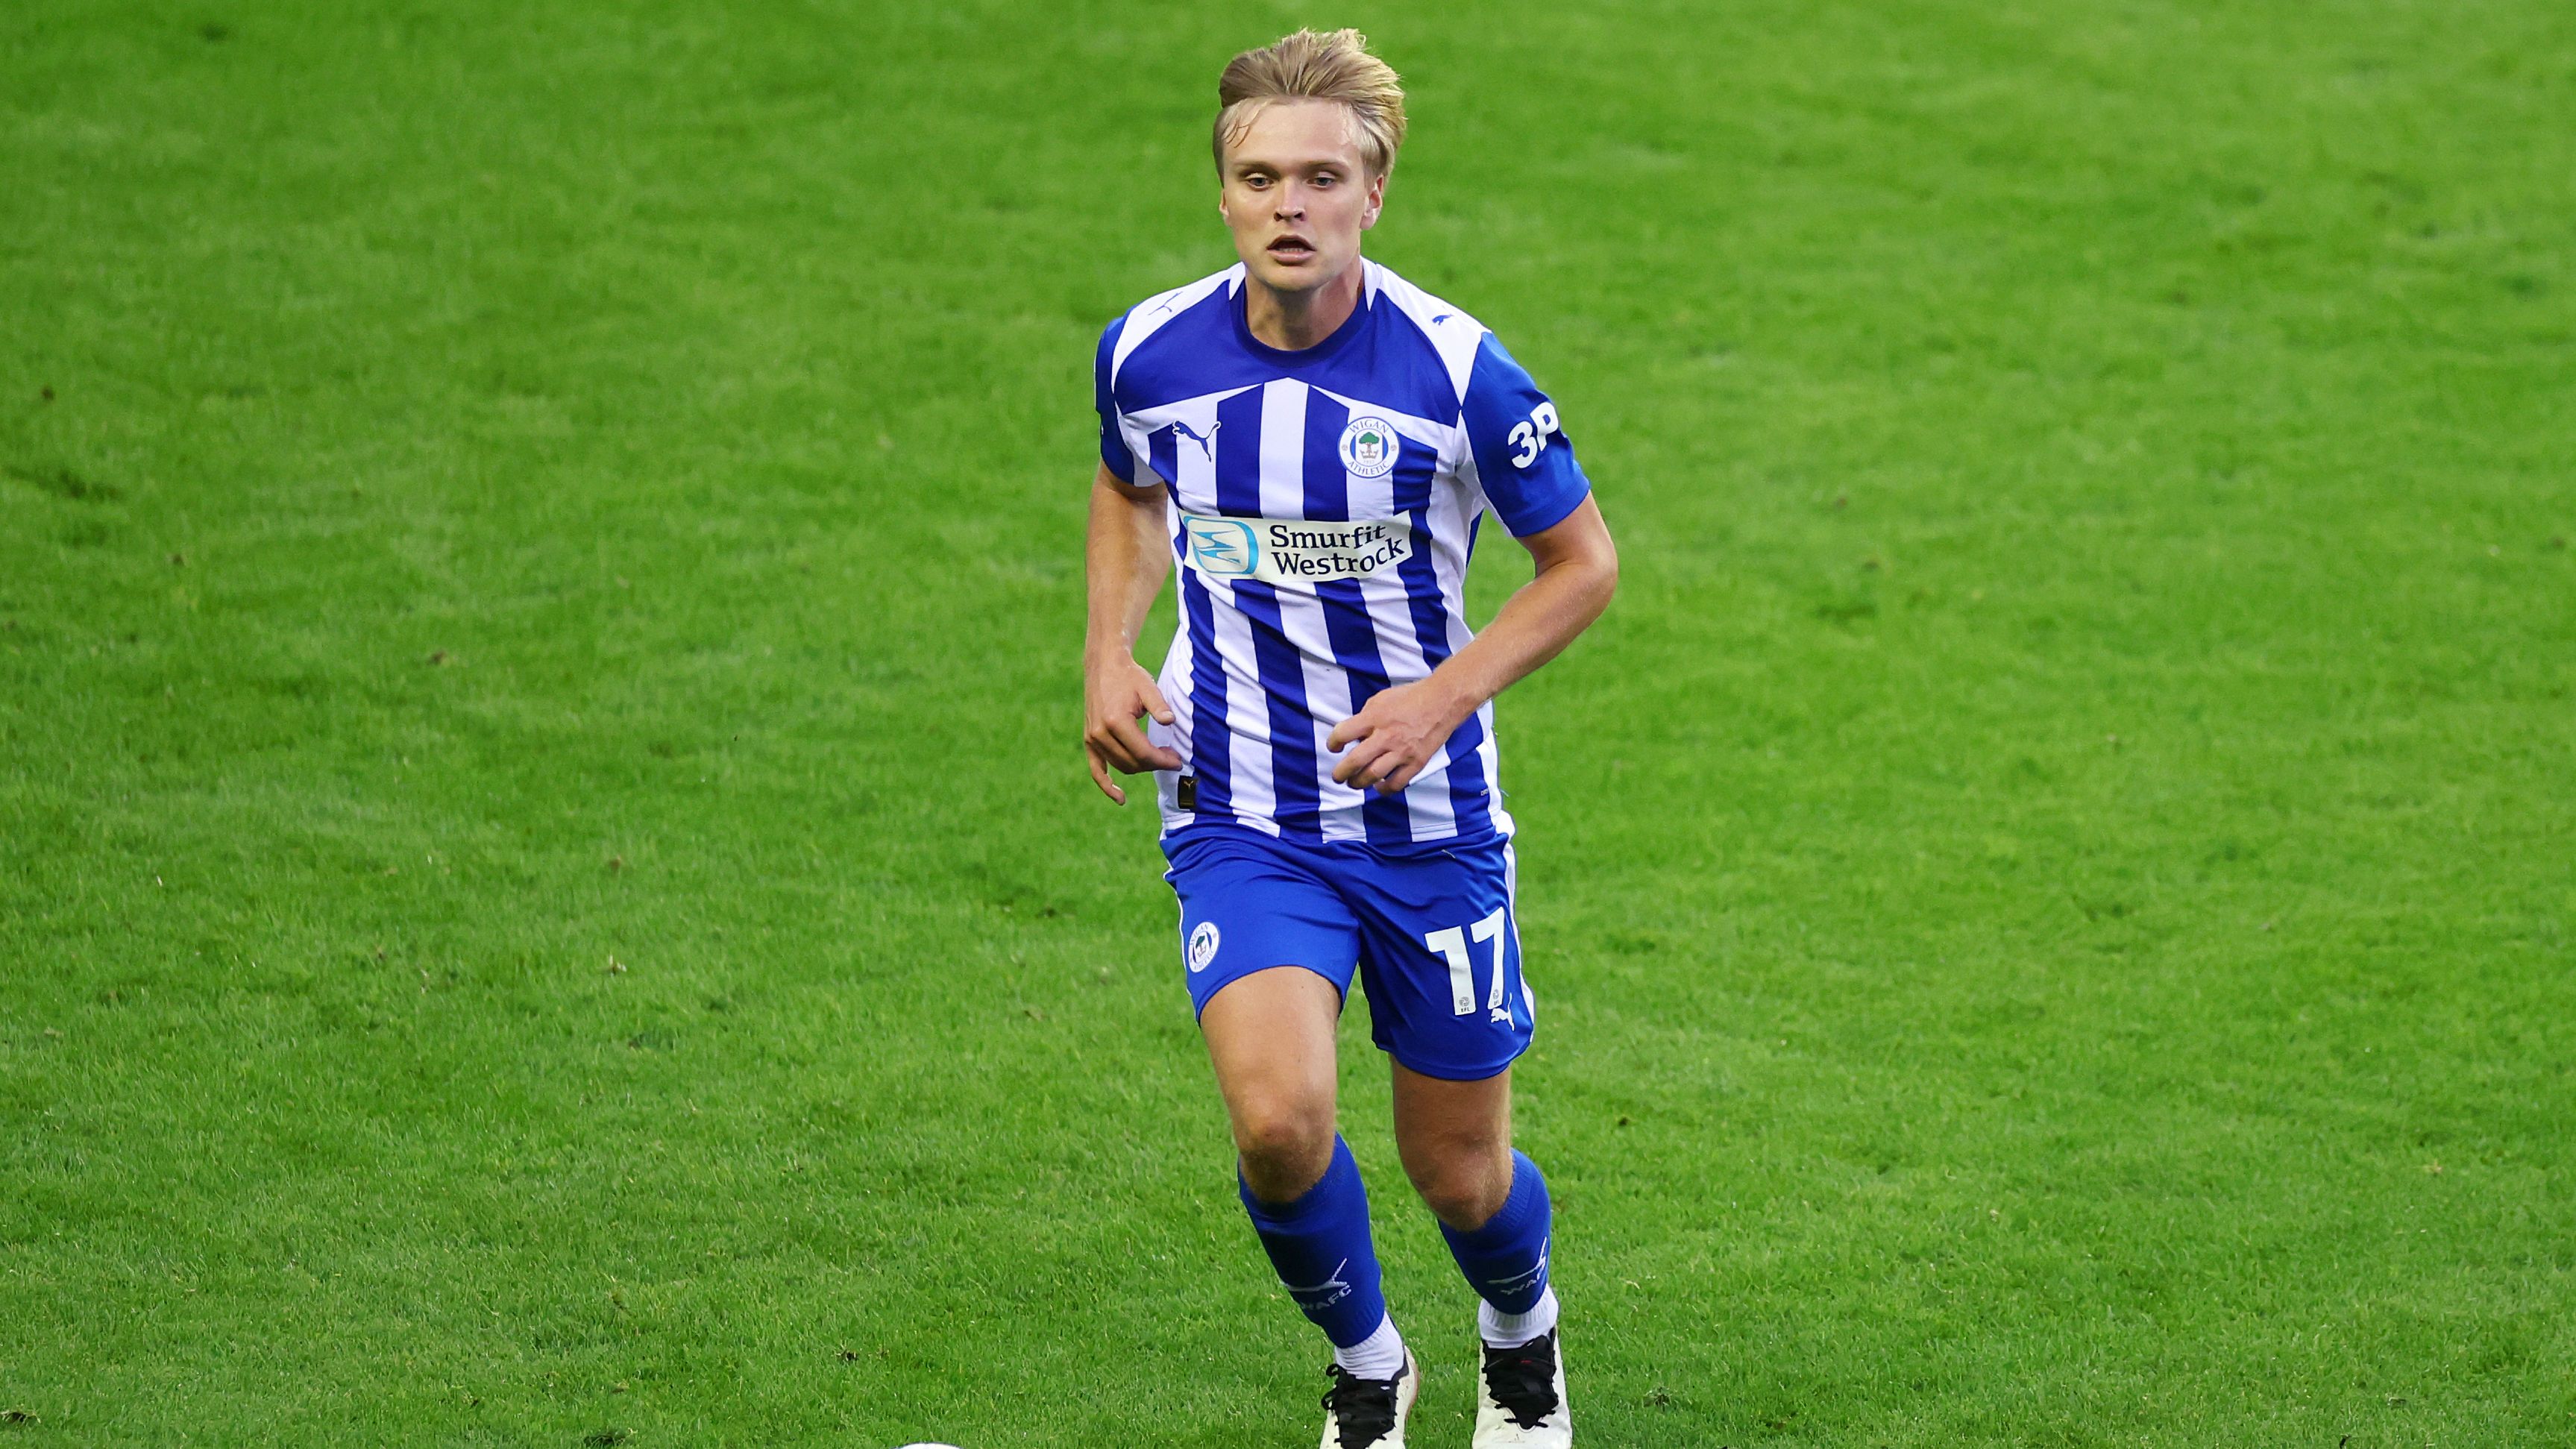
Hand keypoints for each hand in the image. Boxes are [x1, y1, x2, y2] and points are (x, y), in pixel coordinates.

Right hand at [1083, 656, 1182, 804]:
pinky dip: (1106, 785)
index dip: (1163, 761)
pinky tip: (1120, 798)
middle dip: (1156, 764)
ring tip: (1159, 760)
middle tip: (1174, 758)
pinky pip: (1096, 770)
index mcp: (1115, 721)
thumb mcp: (1148, 686)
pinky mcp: (1089, 740)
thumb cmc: (1129, 675)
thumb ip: (1159, 705)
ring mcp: (1092, 738)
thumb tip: (1170, 722)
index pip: (1143, 753)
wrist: (1104, 666)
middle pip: (1133, 763)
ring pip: (1120, 766)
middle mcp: (1100, 733)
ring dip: (1141, 768)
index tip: (1178, 760)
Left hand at [1327, 679, 1470, 794]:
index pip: (1343, 734)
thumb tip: (1354, 735)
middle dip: (1341, 773)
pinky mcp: (1416, 763)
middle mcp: (1386, 736)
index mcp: (1375, 717)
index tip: (1334, 747)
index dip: (1333, 743)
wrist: (1443, 701)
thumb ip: (1365, 717)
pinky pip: (1396, 784)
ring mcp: (1402, 752)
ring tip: (1355, 783)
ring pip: (1372, 776)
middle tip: (1338, 776)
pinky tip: (1379, 786)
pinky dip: (1384, 789)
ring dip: (1358, 783)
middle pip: (1354, 762)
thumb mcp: (1380, 699)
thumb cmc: (1411, 697)